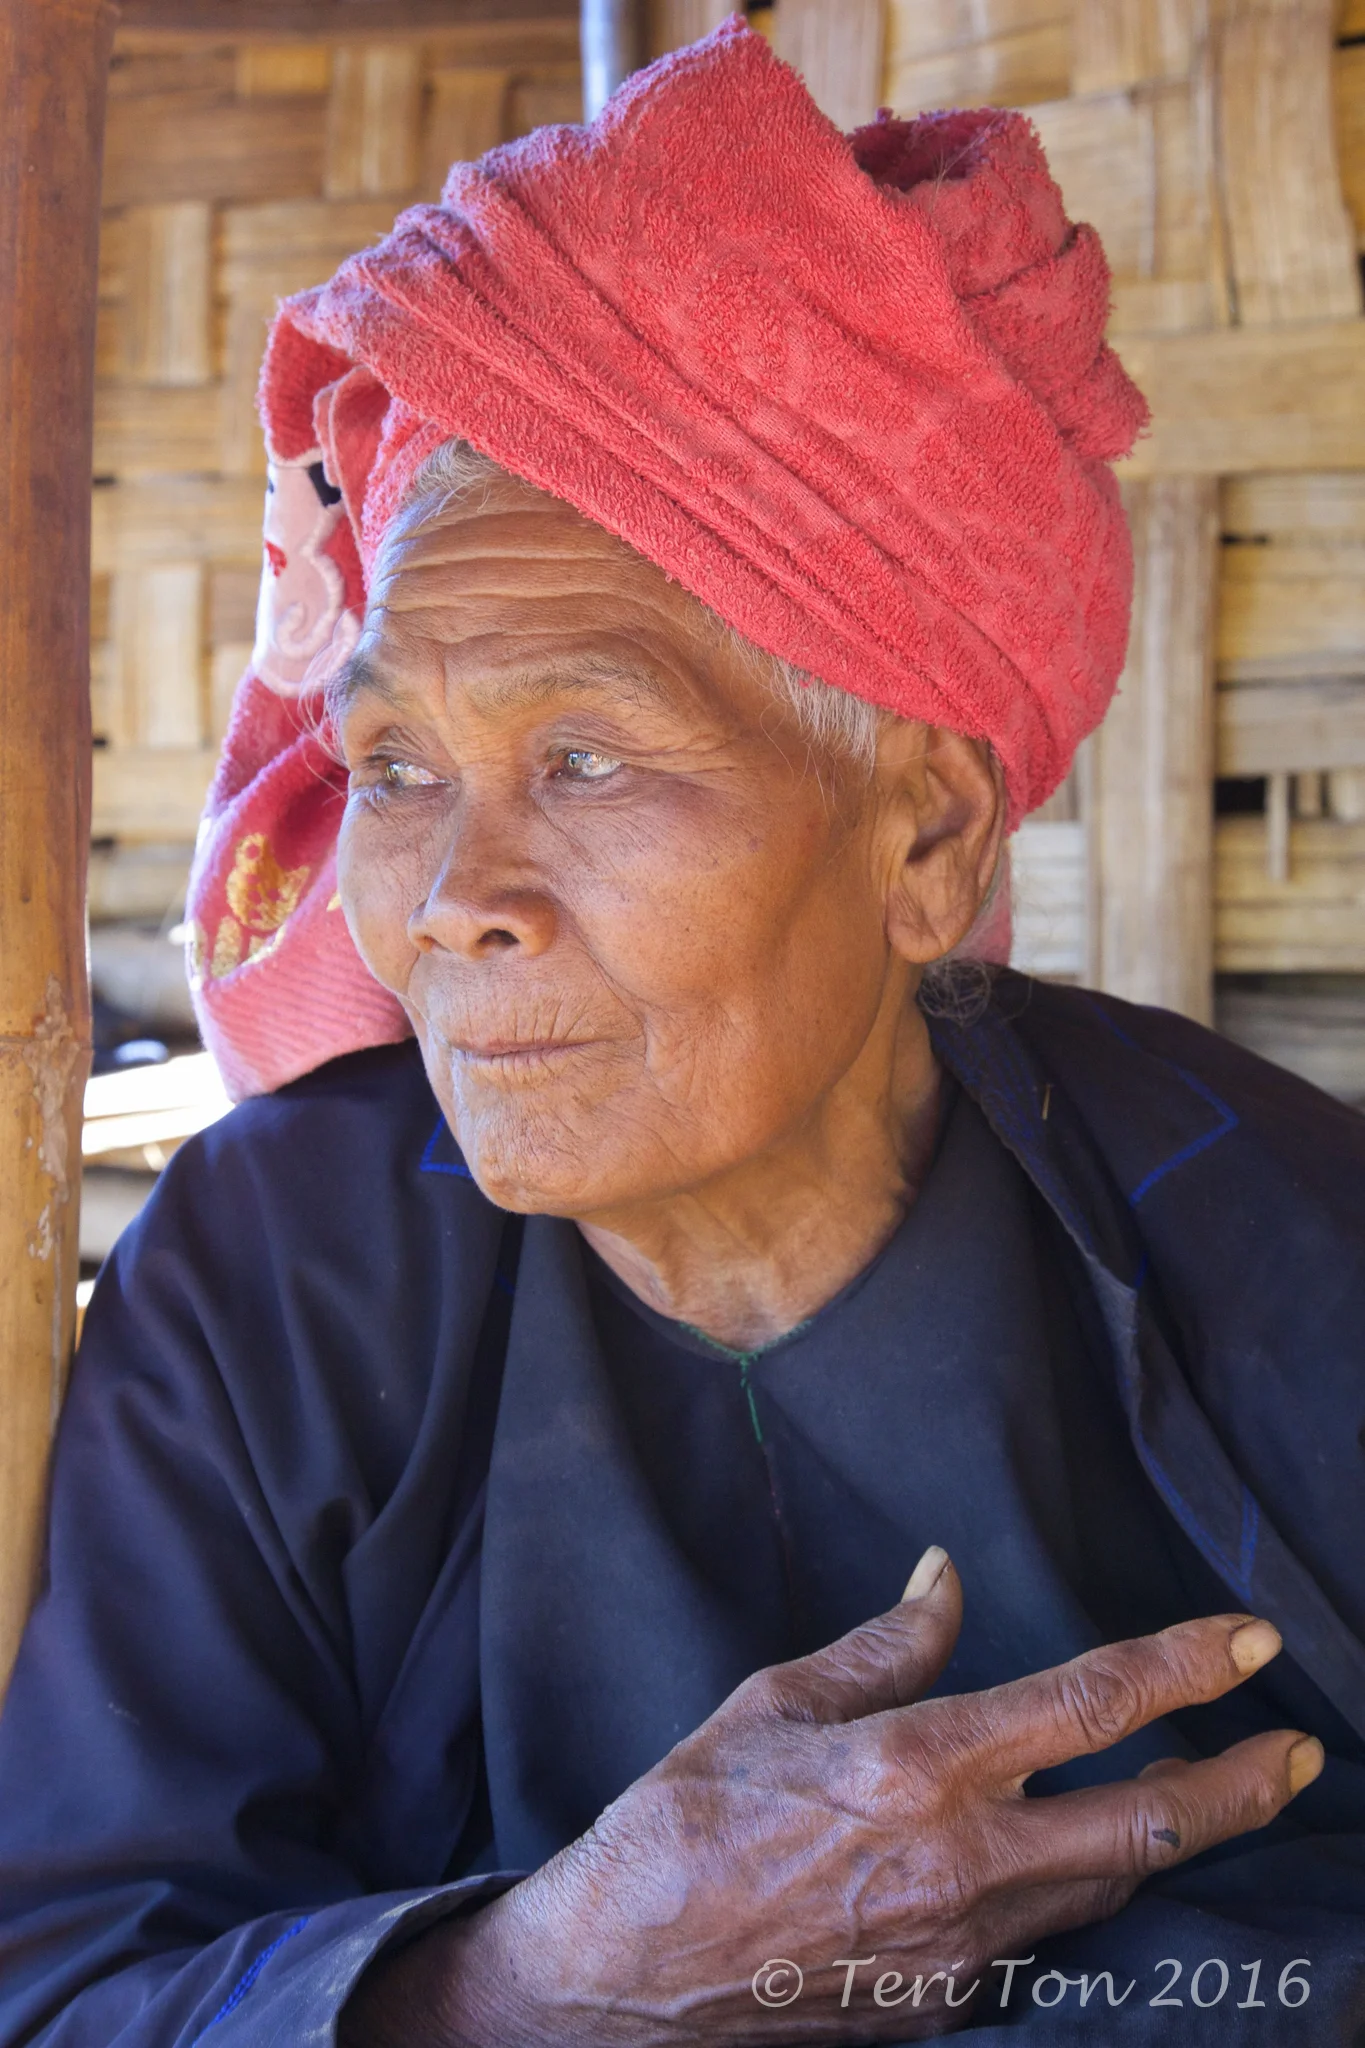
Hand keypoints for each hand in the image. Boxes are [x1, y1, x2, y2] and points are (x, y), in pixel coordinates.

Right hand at [346, 1549, 1321, 2046]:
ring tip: (1209, 1794)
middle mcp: (963, 1859)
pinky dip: (1074, 1887)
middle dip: (1241, 1783)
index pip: (1092, 1702)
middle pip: (1150, 1822)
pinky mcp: (944, 2001)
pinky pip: (1039, 1935)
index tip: (1250, 1640)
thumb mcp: (776, 1701)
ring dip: (1171, 1837)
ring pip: (1110, 1884)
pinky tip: (1074, 1859)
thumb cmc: (686, 1816)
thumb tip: (946, 1576)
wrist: (625, 1976)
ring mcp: (962, 1945)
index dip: (1187, 1666)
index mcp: (921, 1765)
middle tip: (1296, 1750)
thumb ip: (886, 1644)